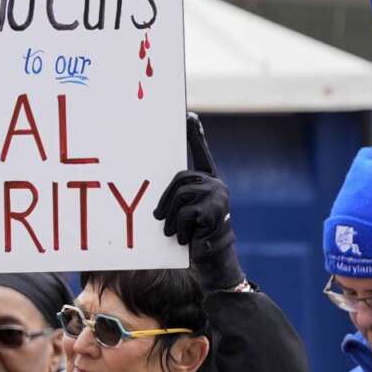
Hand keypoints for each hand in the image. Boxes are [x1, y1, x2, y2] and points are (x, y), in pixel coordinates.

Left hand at [155, 114, 244, 289]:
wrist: (213, 256)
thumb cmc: (194, 233)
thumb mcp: (183, 211)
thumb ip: (177, 196)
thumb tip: (154, 193)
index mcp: (207, 180)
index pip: (200, 153)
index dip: (194, 135)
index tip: (189, 114)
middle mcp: (216, 183)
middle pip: (180, 178)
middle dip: (166, 200)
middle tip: (158, 219)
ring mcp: (218, 195)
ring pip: (180, 196)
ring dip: (171, 219)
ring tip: (175, 233)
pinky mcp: (215, 210)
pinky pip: (184, 213)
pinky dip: (179, 229)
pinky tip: (188, 238)